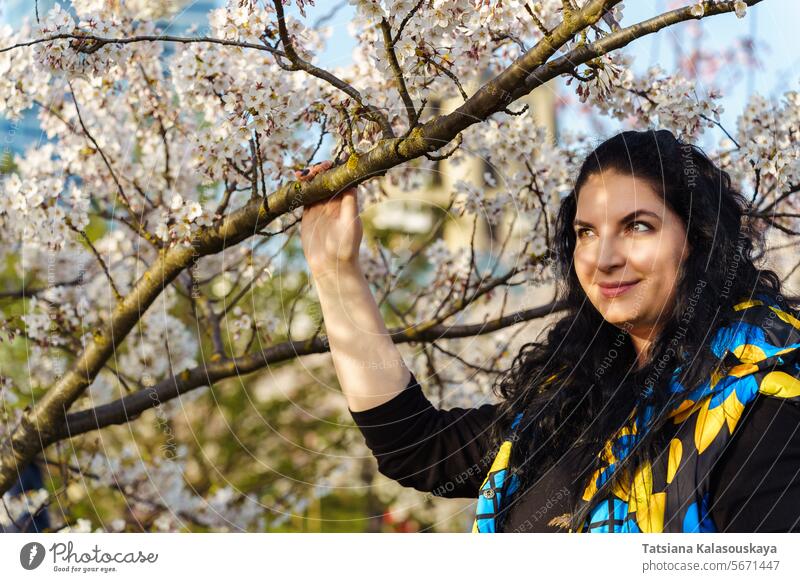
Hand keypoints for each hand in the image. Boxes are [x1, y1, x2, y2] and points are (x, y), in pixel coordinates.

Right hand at [298, 161, 362, 278]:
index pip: (340, 178)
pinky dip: (300, 188)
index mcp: (347, 201)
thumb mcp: (350, 223)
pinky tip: (296, 182)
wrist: (331, 266)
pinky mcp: (308, 214)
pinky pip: (304, 197)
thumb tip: (351, 181)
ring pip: (314, 186)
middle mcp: (334, 202)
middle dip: (318, 171)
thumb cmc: (346, 247)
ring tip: (302, 174)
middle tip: (311, 171)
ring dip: (308, 177)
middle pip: (325, 179)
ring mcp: (320, 207)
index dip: (333, 169)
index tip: (327, 166)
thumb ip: (350, 203)